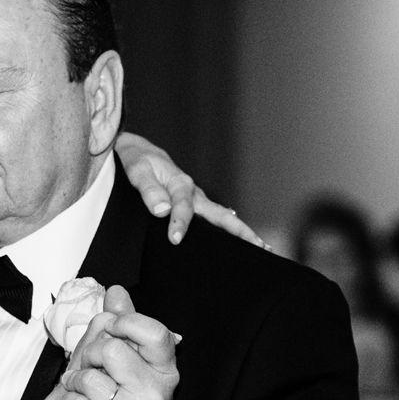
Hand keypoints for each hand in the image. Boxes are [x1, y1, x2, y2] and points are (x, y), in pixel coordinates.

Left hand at [59, 286, 178, 399]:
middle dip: (89, 355)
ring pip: (90, 378)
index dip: (124, 322)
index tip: (111, 328)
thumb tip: (116, 292)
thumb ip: (123, 325)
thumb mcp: (128, 361)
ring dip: (75, 382)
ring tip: (81, 390)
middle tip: (89, 367)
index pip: (153, 332)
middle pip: (111, 350)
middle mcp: (156, 391)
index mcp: (164, 368)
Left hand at [115, 132, 268, 249]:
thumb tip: (162, 211)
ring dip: (240, 232)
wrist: (138, 151)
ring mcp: (196, 200)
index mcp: (181, 183)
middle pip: (221, 215)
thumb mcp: (138, 171)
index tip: (175, 240)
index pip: (184, 208)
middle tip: (259, 246)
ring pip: (221, 218)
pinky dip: (226, 229)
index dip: (179, 223)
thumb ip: (149, 190)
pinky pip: (212, 219)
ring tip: (261, 248)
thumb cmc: (137, 160)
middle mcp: (194, 192)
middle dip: (240, 231)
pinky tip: (235, 243)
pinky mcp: (193, 205)